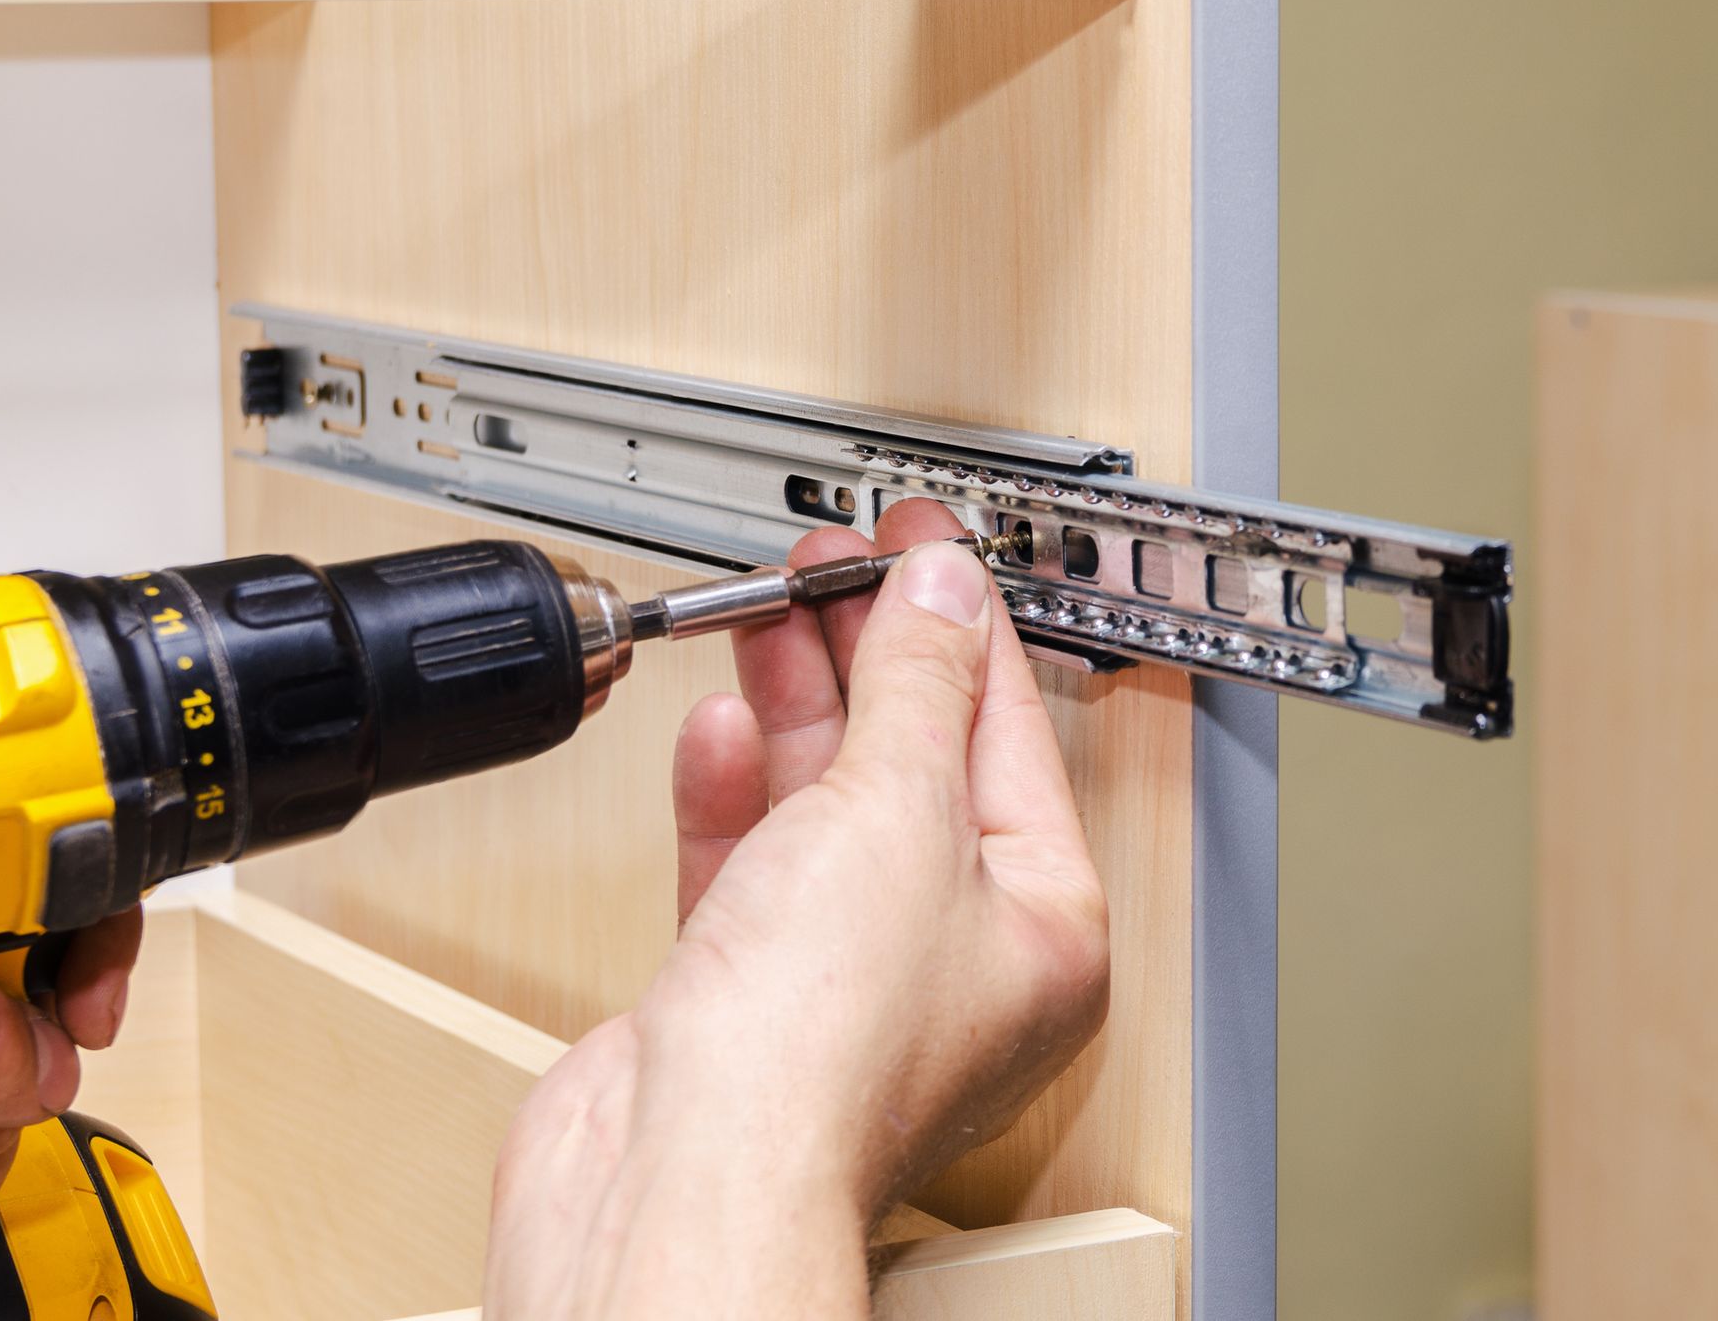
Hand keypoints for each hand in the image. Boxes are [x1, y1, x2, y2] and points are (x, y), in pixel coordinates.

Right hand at [485, 499, 1108, 1319]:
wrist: (677, 1172)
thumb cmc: (818, 1053)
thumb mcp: (894, 813)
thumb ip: (914, 690)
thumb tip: (940, 596)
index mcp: (1039, 925)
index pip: (1006, 733)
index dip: (962, 622)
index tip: (922, 546)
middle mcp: (950, 955)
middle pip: (915, 761)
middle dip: (872, 652)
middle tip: (836, 566)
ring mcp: (843, 973)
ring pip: (827, 803)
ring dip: (798, 703)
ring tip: (773, 611)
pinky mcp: (746, 988)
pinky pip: (751, 859)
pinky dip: (735, 789)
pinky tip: (721, 727)